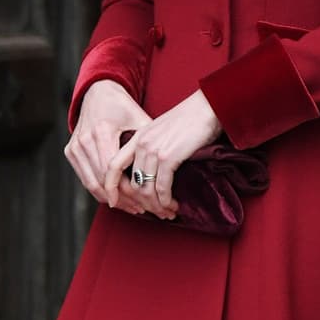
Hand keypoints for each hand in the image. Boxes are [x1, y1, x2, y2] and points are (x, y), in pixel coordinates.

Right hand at [66, 79, 150, 213]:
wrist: (98, 94)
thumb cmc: (123, 107)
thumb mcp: (140, 119)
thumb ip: (149, 142)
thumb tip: (169, 166)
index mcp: (102, 132)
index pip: (113, 171)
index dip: (129, 190)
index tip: (143, 203)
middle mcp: (85, 140)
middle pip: (102, 181)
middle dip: (123, 199)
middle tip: (141, 209)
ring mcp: (75, 147)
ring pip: (91, 183)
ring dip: (111, 199)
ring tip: (131, 207)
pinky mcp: (70, 151)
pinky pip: (84, 178)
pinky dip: (99, 191)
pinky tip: (115, 198)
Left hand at [106, 89, 222, 219]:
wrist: (209, 106)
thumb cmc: (192, 119)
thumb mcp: (163, 131)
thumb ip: (153, 147)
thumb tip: (153, 173)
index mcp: (137, 137)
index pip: (113, 166)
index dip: (110, 187)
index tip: (115, 203)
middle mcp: (141, 144)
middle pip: (132, 184)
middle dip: (143, 204)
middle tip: (157, 213)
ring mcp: (153, 150)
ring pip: (146, 189)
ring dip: (156, 206)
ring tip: (168, 212)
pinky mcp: (168, 157)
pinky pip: (161, 188)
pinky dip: (166, 201)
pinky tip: (173, 205)